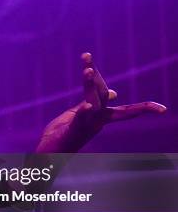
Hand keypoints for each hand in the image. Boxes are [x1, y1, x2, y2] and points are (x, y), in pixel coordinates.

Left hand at [36, 52, 166, 152]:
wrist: (48, 155)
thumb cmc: (63, 134)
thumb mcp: (79, 115)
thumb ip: (93, 102)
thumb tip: (112, 92)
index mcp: (100, 118)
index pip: (126, 110)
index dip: (144, 107)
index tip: (163, 109)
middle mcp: (96, 121)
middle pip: (101, 94)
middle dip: (95, 76)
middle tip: (86, 56)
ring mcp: (85, 126)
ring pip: (92, 101)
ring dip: (90, 84)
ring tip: (88, 70)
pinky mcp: (72, 131)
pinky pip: (80, 119)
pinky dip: (84, 111)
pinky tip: (87, 106)